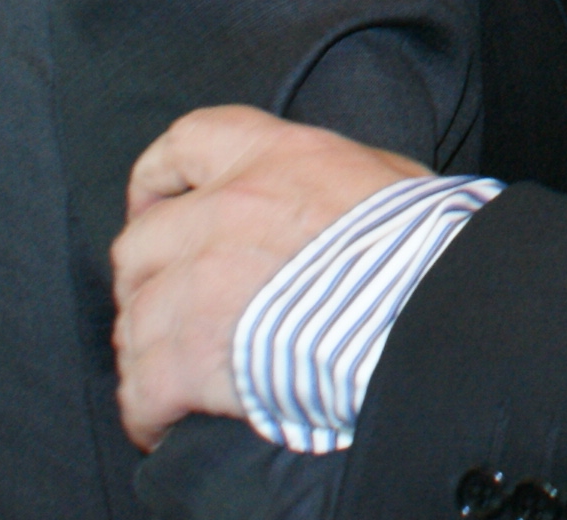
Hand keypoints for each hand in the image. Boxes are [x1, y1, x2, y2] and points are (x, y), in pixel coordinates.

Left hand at [112, 108, 421, 451]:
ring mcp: (200, 285)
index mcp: (272, 159)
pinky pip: (142, 388)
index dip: (158, 178)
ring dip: (147, 350)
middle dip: (146, 278)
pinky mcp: (191, 357)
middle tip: (167, 307)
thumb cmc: (431, 247)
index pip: (186, 144)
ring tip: (169, 378)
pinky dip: (146, 410)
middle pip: (140, 243)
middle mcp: (223, 212)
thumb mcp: (390, 179)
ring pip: (135, 320)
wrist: (431, 313)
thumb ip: (335, 180)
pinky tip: (164, 423)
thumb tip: (337, 201)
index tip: (154, 204)